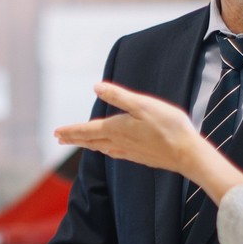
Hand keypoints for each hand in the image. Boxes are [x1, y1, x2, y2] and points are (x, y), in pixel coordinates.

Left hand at [54, 83, 242, 203]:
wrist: (186, 153)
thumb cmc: (168, 126)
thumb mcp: (143, 105)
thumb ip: (119, 96)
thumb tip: (96, 86)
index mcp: (117, 128)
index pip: (87, 130)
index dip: (71, 130)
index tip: (56, 132)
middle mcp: (119, 142)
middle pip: (90, 141)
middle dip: (74, 138)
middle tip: (59, 138)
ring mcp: (129, 152)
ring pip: (101, 147)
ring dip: (87, 144)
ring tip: (79, 142)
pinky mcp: (139, 157)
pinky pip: (114, 153)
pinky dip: (104, 150)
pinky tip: (108, 150)